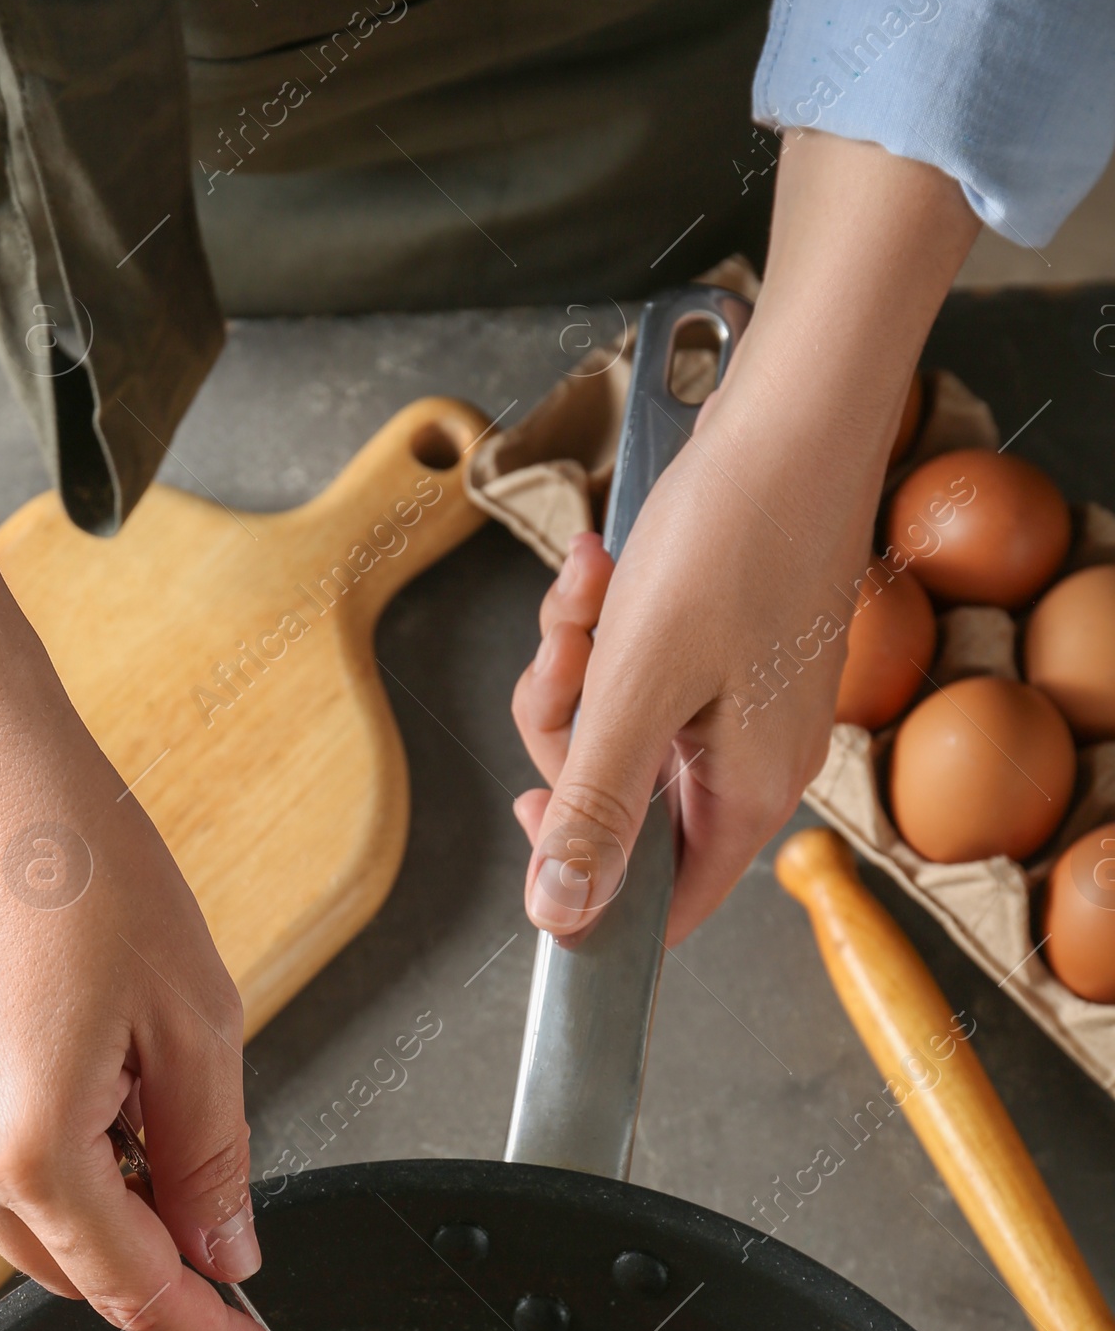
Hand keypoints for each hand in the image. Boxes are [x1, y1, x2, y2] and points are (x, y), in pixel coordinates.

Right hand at [0, 413, 277, 1330]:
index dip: (203, 1330)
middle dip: (158, 1273)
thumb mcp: (194, 1019)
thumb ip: (211, 1155)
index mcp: (29, 1145)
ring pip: (29, 1230)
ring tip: (159, 1123)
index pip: (132, 1285)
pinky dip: (53, 1173)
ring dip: (105, 1219)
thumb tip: (226, 1251)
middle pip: (74, 1271)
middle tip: (230, 1246)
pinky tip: (99, 1097)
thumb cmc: (82, 863)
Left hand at [512, 129, 978, 945]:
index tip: (536, 811)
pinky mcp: (725, 648)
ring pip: (616, 728)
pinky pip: (635, 669)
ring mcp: (740, 703)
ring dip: (578, 662)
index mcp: (747, 793)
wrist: (794, 413)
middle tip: (564, 661)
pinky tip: (600, 567)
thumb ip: (598, 809)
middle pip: (621, 804)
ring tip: (585, 593)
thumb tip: (562, 917)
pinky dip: (603, 624)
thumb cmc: (735, 538)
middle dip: (568, 728)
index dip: (588, 880)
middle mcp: (751, 760)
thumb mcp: (639, 688)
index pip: (663, 901)